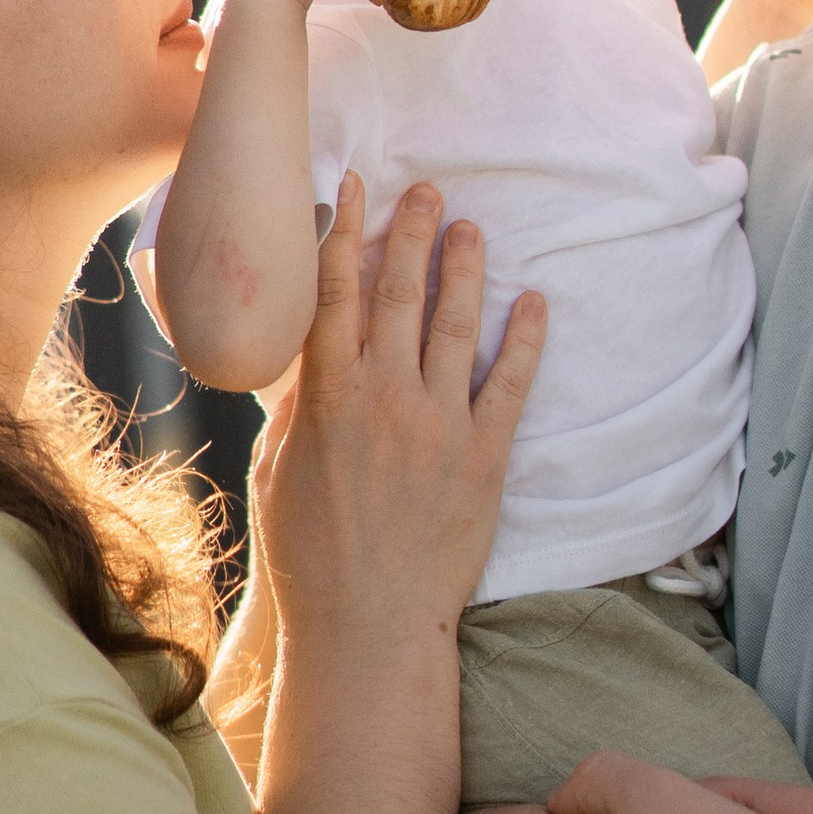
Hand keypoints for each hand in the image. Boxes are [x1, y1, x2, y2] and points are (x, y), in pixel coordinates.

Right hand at [253, 174, 543, 646]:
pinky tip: (532, 300)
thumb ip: (296, 409)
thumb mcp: (280, 472)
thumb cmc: (310, 556)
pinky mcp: (485, 456)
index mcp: (327, 397)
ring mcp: (439, 423)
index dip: (346, 234)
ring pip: (454, 323)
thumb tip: (304, 363)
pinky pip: (509, 382)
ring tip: (469, 227)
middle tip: (426, 188)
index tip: (355, 189)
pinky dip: (523, 337)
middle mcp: (384, 397)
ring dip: (463, 267)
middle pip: (399, 291)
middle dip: (411, 232)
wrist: (367, 625)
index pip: (335, 293)